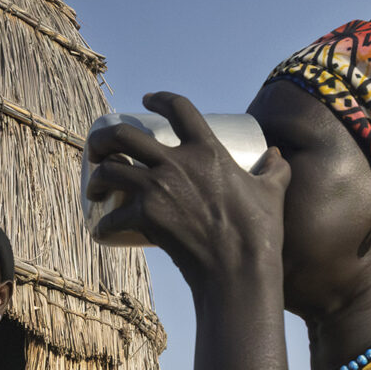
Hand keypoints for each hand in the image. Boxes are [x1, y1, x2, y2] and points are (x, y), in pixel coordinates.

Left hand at [85, 92, 289, 285]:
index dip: (160, 98)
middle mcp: (177, 162)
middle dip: (103, 138)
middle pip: (124, 135)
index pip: (179, 108)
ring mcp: (159, 188)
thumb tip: (275, 154)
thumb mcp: (272, 191)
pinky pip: (112, 216)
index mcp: (207, 149)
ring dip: (96, 178)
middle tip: (99, 149)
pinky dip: (103, 224)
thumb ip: (276, 169)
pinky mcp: (147, 216)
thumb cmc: (259, 233)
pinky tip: (100, 229)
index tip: (147, 99)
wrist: (239, 270)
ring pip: (110, 170)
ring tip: (94, 188)